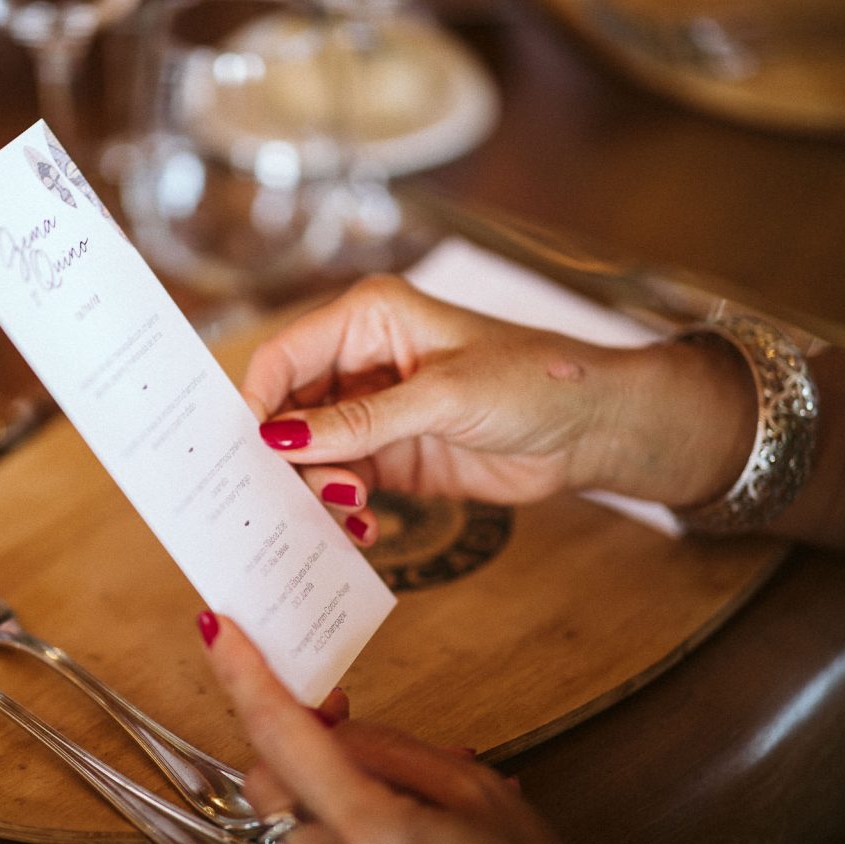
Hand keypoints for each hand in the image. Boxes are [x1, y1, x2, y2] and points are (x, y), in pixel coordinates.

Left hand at [198, 612, 565, 843]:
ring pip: (291, 816)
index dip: (244, 673)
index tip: (219, 630)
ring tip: (404, 796)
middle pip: (269, 778)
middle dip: (296, 745)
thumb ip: (395, 751)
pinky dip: (337, 824)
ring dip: (324, 792)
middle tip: (344, 721)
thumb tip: (335, 723)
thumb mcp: (478, 798)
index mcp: (370, 826)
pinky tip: (398, 826)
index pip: (281, 733)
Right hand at [242, 275, 753, 539]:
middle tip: (299, 494)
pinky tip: (363, 524)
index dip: (260, 402)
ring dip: (319, 486)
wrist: (592, 428)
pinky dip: (343, 506)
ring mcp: (375, 410)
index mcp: (368, 318)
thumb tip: (280, 439)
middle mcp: (362, 360)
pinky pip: (343, 481)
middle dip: (289, 454)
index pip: (285, 357)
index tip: (252, 451)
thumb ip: (360, 422)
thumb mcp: (442, 397)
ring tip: (349, 508)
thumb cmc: (532, 381)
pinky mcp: (390, 455)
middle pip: (290, 409)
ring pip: (312, 451)